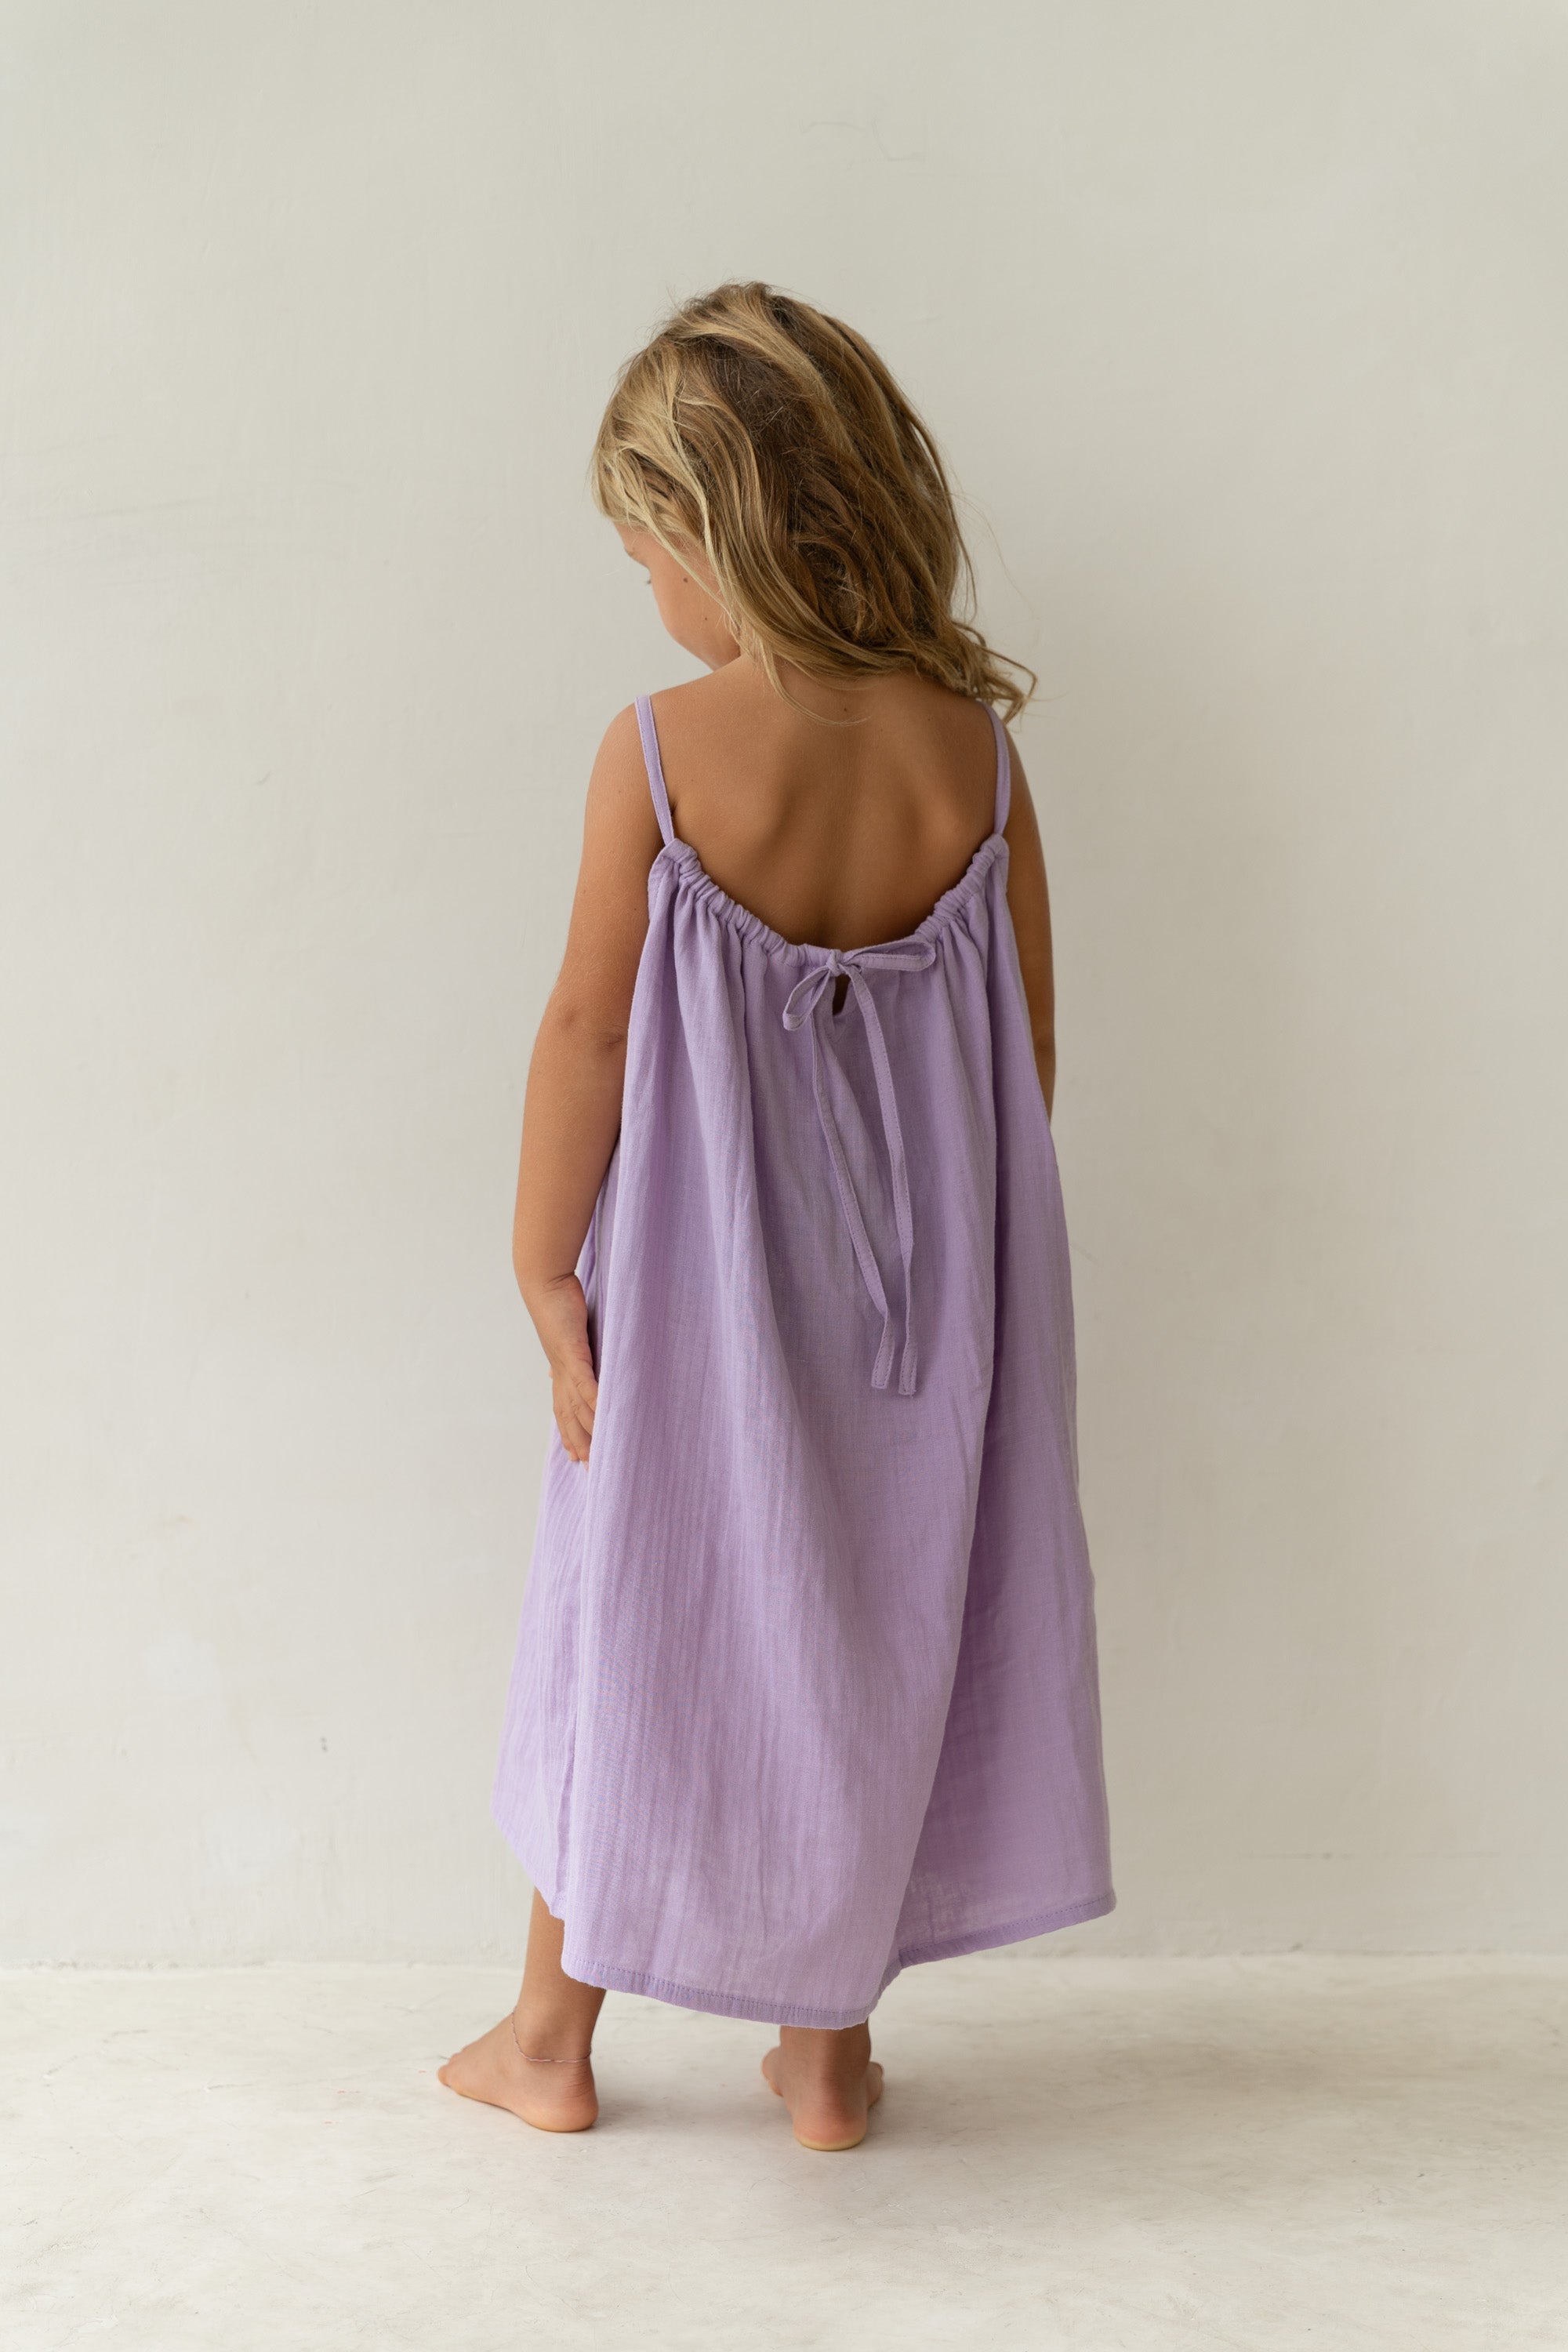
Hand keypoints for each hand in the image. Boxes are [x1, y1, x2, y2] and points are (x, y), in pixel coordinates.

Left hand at [528, 1275, 597, 1463]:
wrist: (544, 1283)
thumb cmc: (559, 1304)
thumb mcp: (571, 1334)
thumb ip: (577, 1353)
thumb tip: (564, 1366)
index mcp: (561, 1370)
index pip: (564, 1410)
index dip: (570, 1434)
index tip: (576, 1457)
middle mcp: (560, 1373)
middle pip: (569, 1417)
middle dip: (579, 1442)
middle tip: (589, 1467)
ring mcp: (566, 1364)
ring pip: (578, 1405)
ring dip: (589, 1428)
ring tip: (602, 1448)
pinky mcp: (572, 1351)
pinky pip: (584, 1381)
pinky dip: (593, 1399)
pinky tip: (603, 1413)